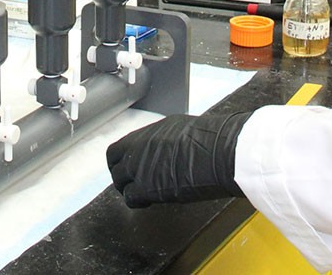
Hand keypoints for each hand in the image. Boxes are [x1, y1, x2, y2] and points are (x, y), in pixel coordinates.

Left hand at [106, 111, 249, 207]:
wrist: (216, 152)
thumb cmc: (208, 140)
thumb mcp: (179, 129)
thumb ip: (163, 140)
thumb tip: (164, 147)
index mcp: (146, 134)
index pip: (118, 149)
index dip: (119, 160)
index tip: (124, 166)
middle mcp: (138, 149)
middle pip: (115, 166)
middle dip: (121, 175)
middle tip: (129, 182)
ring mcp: (140, 168)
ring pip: (120, 182)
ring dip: (128, 188)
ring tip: (140, 193)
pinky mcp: (147, 188)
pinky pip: (131, 198)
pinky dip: (136, 201)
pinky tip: (147, 201)